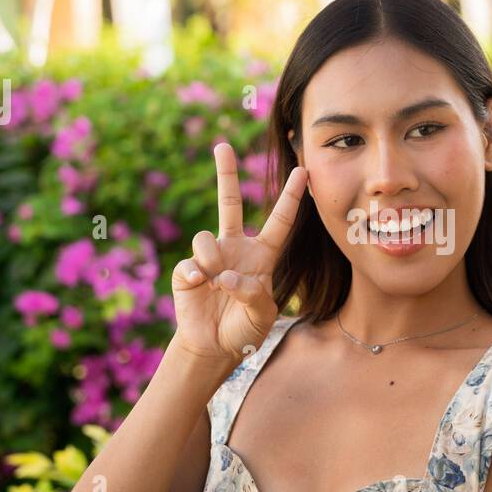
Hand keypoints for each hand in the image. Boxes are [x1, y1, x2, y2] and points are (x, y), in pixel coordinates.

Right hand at [171, 143, 307, 365]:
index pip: (280, 222)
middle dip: (225, 174)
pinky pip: (191, 262)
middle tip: (222, 145)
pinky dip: (196, 276)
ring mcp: (210, 257)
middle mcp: (235, 249)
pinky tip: (200, 288)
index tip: (304, 171)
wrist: (214, 346)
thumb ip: (253, 295)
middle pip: (230, 203)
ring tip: (216, 284)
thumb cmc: (244, 328)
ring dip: (213, 260)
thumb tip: (225, 276)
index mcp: (262, 256)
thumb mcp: (262, 314)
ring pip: (206, 237)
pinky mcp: (187, 270)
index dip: (291, 197)